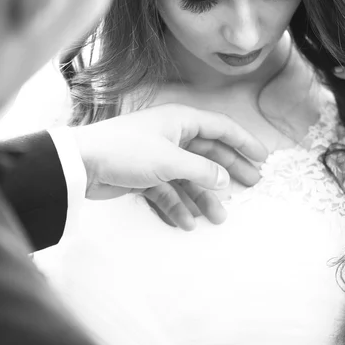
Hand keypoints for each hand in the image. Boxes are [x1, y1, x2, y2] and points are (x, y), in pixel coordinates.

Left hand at [72, 103, 266, 205]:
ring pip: (189, 177)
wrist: (82, 164)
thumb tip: (225, 180)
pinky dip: (176, 205)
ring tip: (218, 218)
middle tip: (252, 186)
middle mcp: (173, 136)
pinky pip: (168, 191)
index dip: (244, 141)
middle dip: (229, 171)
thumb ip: (202, 170)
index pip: (221, 128)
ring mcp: (159, 157)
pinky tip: (185, 223)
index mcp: (181, 122)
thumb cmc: (127, 151)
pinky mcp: (145, 176)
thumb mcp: (170, 160)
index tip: (263, 158)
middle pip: (209, 154)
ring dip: (203, 197)